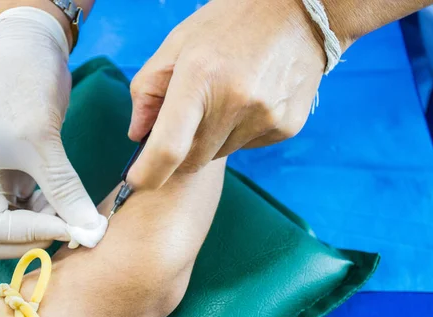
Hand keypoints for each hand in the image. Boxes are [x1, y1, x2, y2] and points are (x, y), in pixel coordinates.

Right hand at [0, 7, 106, 258]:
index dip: (34, 235)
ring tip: (79, 213)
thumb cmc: (24, 88)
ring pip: (18, 225)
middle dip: (35, 238)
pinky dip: (52, 210)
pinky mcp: (16, 172)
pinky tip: (74, 203)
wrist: (30, 49)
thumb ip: (65, 191)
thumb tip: (92, 233)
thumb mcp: (42, 142)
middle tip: (73, 228)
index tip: (74, 228)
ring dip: (48, 225)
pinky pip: (31, 207)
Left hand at [126, 0, 325, 188]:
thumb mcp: (177, 43)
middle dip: (180, 149)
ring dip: (212, 138)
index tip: (136, 181)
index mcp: (200, 76)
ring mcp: (266, 116)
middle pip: (192, 159)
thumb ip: (148, 90)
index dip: (149, 173)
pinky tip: (249, 99)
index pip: (169, 147)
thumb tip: (137, 135)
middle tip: (187, 116)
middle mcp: (236, 101)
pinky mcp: (287, 126)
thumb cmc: (227, 23)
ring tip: (225, 96)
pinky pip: (247, 146)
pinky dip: (239, 132)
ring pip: (220, 154)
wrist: (299, 10)